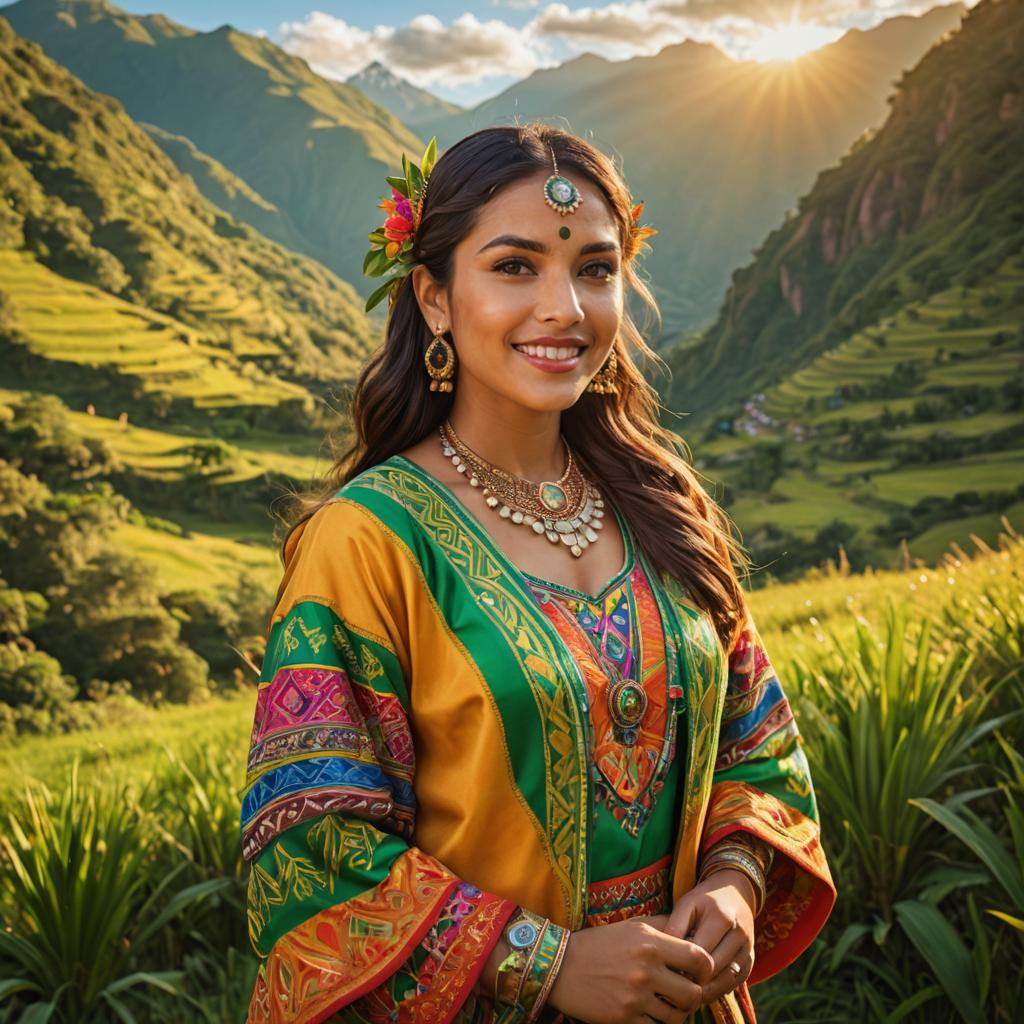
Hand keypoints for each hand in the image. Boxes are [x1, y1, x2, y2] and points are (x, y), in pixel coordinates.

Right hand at [547, 914, 714, 1022]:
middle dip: (692, 996)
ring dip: (676, 1014)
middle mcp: (646, 969)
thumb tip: (690, 934)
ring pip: (677, 1016)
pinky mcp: (624, 1018)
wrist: (559, 965)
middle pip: (693, 993)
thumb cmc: (598, 943)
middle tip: (683, 994)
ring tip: (667, 1006)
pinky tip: (650, 1015)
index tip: (697, 972)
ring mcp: (635, 996)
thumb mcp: (630, 926)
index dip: (705, 968)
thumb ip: (662, 928)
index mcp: (650, 942)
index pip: (699, 959)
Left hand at [663, 870, 756, 1006]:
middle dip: (694, 980)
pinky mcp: (751, 959)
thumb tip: (664, 955)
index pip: (700, 951)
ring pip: (727, 979)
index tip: (666, 972)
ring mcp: (748, 948)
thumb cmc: (703, 901)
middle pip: (714, 968)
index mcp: (721, 917)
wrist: (734, 893)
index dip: (682, 964)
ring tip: (686, 994)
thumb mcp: (686, 904)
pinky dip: (720, 989)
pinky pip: (736, 982)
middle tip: (674, 988)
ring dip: (707, 990)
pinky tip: (703, 991)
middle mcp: (739, 933)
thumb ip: (675, 926)